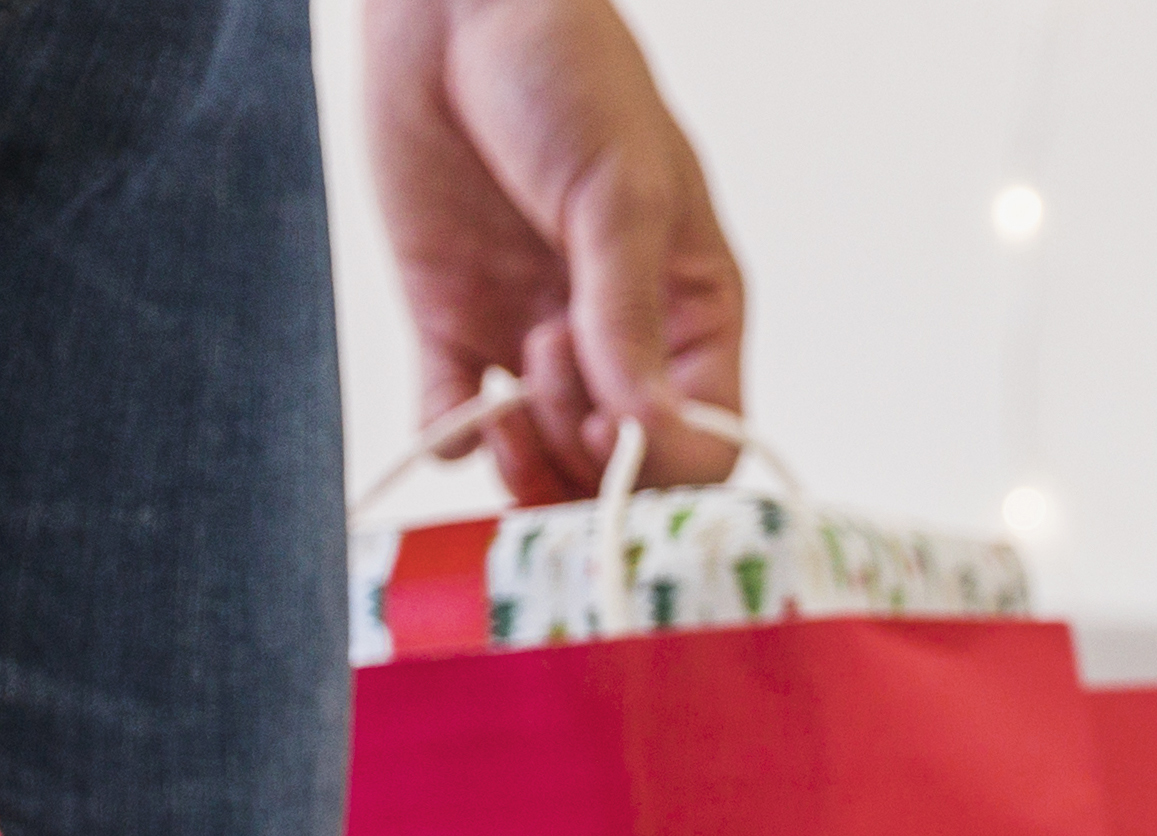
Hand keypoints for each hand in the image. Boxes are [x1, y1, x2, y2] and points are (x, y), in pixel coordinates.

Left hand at [364, 0, 751, 504]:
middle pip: (621, 469)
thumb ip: (628, 317)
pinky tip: (462, 409)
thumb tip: (648, 430)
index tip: (616, 425)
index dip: (663, 460)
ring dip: (526, 456)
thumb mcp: (620, 193)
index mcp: (689, 309)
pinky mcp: (455, 324)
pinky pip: (455, 423)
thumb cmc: (568, 71)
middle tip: (551, 365)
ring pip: (542, 463)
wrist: (455, 8)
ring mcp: (537, 335)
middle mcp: (619, 338)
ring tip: (514, 374)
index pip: (704, 439)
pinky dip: (452, 439)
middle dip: (586, 452)